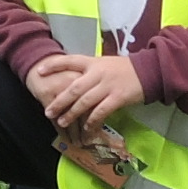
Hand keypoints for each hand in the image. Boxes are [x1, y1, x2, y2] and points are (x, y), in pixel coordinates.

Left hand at [25, 51, 142, 130]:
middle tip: (48, 112)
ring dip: (72, 113)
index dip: (54, 65)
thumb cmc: (123, 69)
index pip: (70, 61)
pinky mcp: (117, 98)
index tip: (39, 71)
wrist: (147, 71)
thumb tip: (69, 80)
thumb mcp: (104, 64)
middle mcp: (98, 73)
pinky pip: (100, 111)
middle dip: (59, 101)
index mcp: (93, 62)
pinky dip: (91, 120)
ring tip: (62, 122)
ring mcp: (107, 86)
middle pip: (74, 88)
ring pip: (85, 101)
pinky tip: (85, 127)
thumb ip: (88, 71)